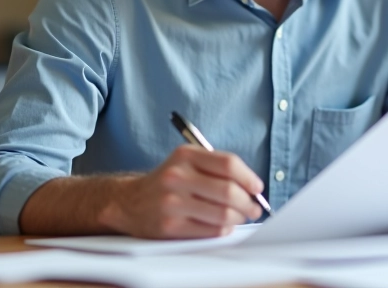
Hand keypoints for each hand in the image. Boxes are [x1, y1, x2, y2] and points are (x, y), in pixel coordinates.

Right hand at [98, 145, 264, 238]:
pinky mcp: (170, 226)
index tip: (257, 188)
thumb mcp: (187, 161)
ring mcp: (172, 202)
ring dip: (238, 218)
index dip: (249, 178)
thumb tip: (253, 186)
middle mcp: (177, 176)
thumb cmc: (168, 181)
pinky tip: (222, 226)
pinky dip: (223, 230)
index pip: (228, 164)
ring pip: (222, 214)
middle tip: (253, 208)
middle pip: (228, 191)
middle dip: (248, 202)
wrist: (130, 201)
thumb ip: (217, 167)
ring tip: (239, 217)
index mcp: (185, 156)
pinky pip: (210, 231)